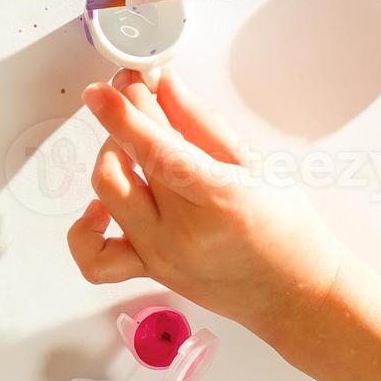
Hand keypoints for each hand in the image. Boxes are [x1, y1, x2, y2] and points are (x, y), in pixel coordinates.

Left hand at [67, 70, 353, 334]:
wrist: (293, 293)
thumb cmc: (287, 229)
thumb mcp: (257, 165)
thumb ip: (203, 124)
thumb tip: (165, 86)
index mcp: (220, 200)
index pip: (157, 151)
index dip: (124, 116)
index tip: (103, 89)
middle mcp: (183, 234)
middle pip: (127, 167)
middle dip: (121, 122)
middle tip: (133, 96)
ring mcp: (161, 257)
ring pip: (107, 198)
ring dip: (110, 159)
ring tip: (132, 146)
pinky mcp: (149, 272)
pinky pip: (96, 259)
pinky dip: (86, 229)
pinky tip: (103, 207)